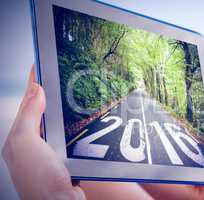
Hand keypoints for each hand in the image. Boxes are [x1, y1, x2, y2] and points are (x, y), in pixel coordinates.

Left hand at [2, 67, 84, 199]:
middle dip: (50, 90)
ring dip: (65, 106)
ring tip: (72, 89)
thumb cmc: (39, 180)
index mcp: (20, 136)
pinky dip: (76, 123)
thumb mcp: (25, 143)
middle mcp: (33, 142)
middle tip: (59, 72)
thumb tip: (36, 89)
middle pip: (43, 109)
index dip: (34, 80)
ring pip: (58, 121)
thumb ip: (28, 116)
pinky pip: (71, 134)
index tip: (42, 62)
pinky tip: (84, 118)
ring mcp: (50, 150)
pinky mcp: (66, 157)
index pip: (28, 100)